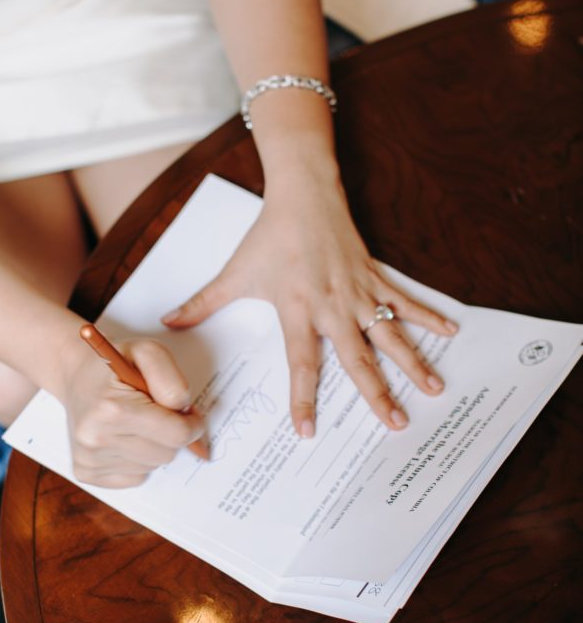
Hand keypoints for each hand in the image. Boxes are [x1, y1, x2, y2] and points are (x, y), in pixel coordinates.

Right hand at [61, 337, 204, 487]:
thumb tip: (185, 415)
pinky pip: (136, 477)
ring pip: (152, 466)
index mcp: (112, 409)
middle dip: (171, 434)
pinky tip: (125, 437)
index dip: (193, 424)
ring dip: (154, 445)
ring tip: (137, 422)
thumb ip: (172, 380)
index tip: (190, 415)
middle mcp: (95, 438)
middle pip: (167, 454)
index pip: (176, 434)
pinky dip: (138, 459)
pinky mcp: (86, 473)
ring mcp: (88, 459)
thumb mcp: (148, 352)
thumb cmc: (115, 364)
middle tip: (159, 413)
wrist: (76, 375)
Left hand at [161, 172, 457, 435]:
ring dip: (414, 361)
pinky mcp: (374, 276)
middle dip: (378, 393)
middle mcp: (331, 306)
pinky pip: (404, 300)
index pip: (302, 364)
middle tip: (396, 424)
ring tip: (434, 388)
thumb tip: (169, 321)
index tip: (308, 430)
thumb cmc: (269, 235)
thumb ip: (203, 302)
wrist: (303, 192)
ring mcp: (357, 291)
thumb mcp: (235, 272)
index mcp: (297, 309)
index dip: (304, 399)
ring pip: (389, 333)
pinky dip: (428, 315)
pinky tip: (452, 332)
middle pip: (357, 358)